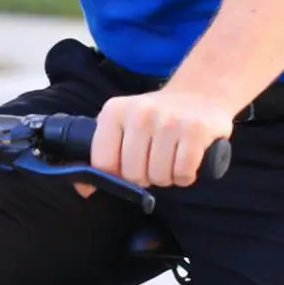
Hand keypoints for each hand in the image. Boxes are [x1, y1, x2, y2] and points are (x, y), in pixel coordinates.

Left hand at [82, 89, 233, 192]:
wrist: (198, 95)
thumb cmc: (155, 120)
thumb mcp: (122, 126)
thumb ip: (102, 155)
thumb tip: (84, 189)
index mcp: (114, 112)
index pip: (103, 163)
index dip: (115, 176)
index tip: (126, 170)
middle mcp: (140, 113)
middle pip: (133, 174)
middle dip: (144, 177)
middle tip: (154, 161)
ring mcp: (169, 120)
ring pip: (158, 177)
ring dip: (166, 177)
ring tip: (170, 159)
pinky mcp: (195, 129)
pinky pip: (183, 173)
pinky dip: (185, 176)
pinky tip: (185, 160)